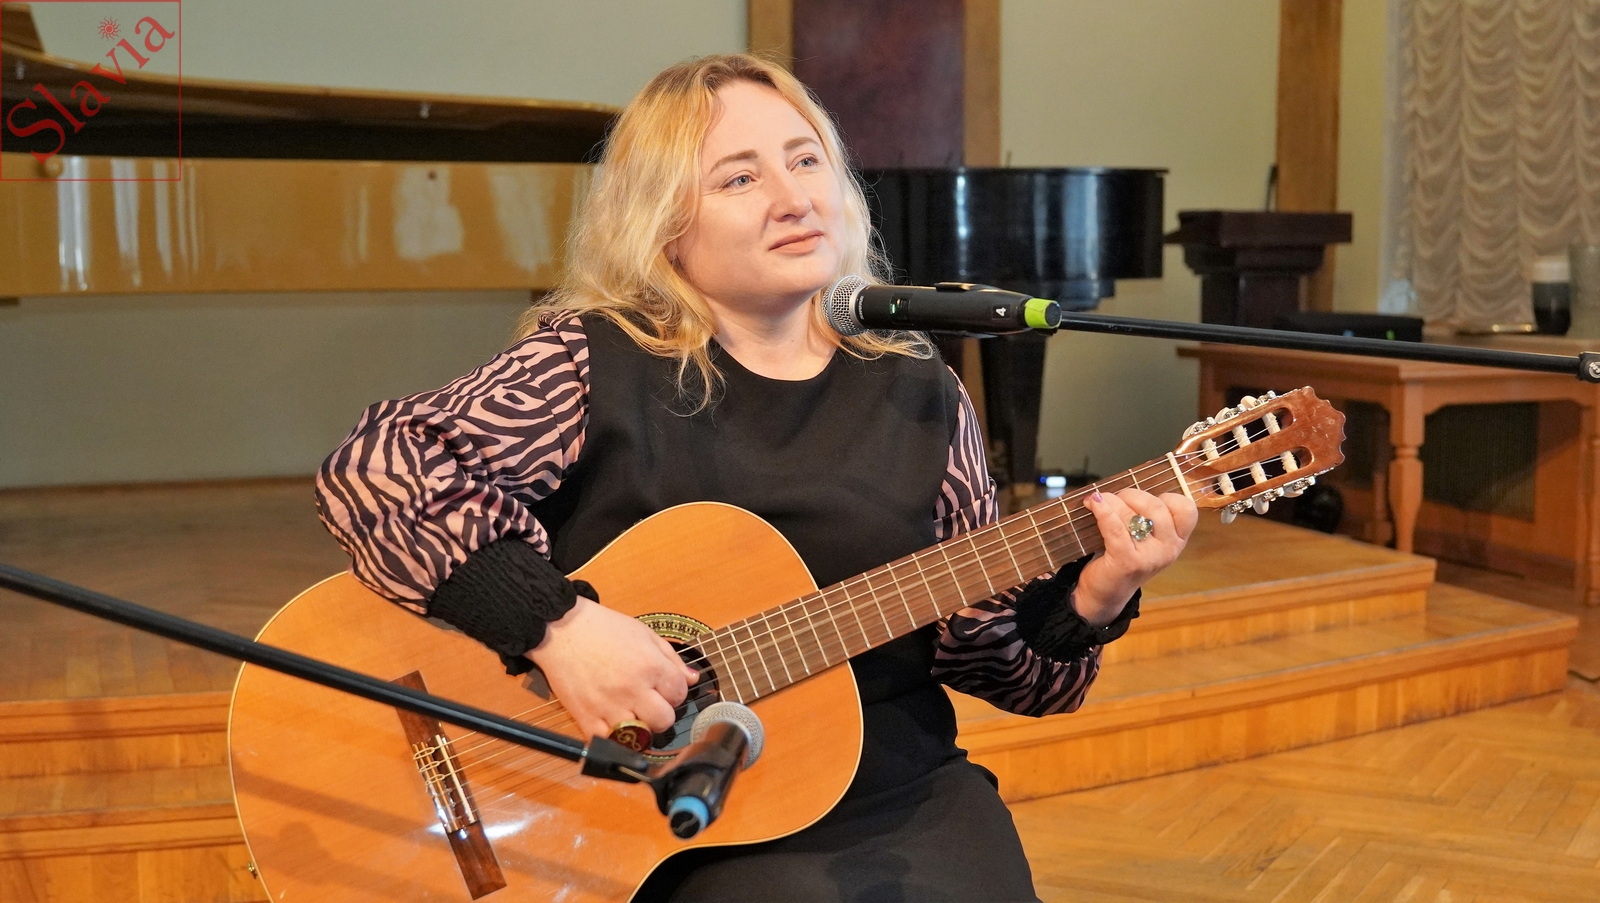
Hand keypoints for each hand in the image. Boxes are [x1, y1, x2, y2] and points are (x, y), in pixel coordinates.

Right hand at [525, 597, 697, 739]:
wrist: (561, 628)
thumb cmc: (603, 628)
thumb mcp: (645, 634)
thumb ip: (671, 659)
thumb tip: (692, 679)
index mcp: (650, 666)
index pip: (679, 694)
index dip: (674, 692)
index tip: (664, 688)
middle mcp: (632, 689)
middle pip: (664, 720)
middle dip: (661, 713)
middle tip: (649, 703)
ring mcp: (609, 706)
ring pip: (639, 737)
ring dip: (638, 727)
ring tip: (630, 712)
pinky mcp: (586, 717)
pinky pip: (607, 742)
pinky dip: (613, 737)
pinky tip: (611, 721)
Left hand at [1074, 489, 1197, 625]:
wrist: (1105, 593)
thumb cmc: (1123, 557)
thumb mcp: (1144, 537)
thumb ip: (1145, 515)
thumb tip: (1126, 487)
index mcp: (1177, 540)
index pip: (1186, 509)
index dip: (1166, 496)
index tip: (1145, 500)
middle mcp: (1168, 549)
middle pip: (1156, 506)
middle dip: (1131, 495)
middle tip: (1114, 499)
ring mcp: (1149, 557)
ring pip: (1132, 515)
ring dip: (1111, 502)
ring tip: (1098, 502)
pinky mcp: (1127, 562)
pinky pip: (1115, 528)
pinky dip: (1103, 511)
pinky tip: (1093, 504)